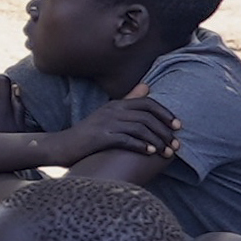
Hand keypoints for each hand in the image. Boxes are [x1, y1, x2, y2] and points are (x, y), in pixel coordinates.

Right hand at [48, 97, 181, 167]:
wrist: (62, 146)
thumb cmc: (88, 134)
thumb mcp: (107, 114)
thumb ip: (127, 101)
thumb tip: (147, 87)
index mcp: (116, 104)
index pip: (147, 102)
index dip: (165, 113)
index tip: (178, 126)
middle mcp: (112, 110)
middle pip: (147, 116)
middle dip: (165, 130)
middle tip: (176, 144)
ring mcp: (106, 123)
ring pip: (140, 128)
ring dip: (157, 141)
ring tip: (166, 153)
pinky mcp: (100, 138)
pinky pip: (126, 140)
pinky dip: (141, 146)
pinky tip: (150, 153)